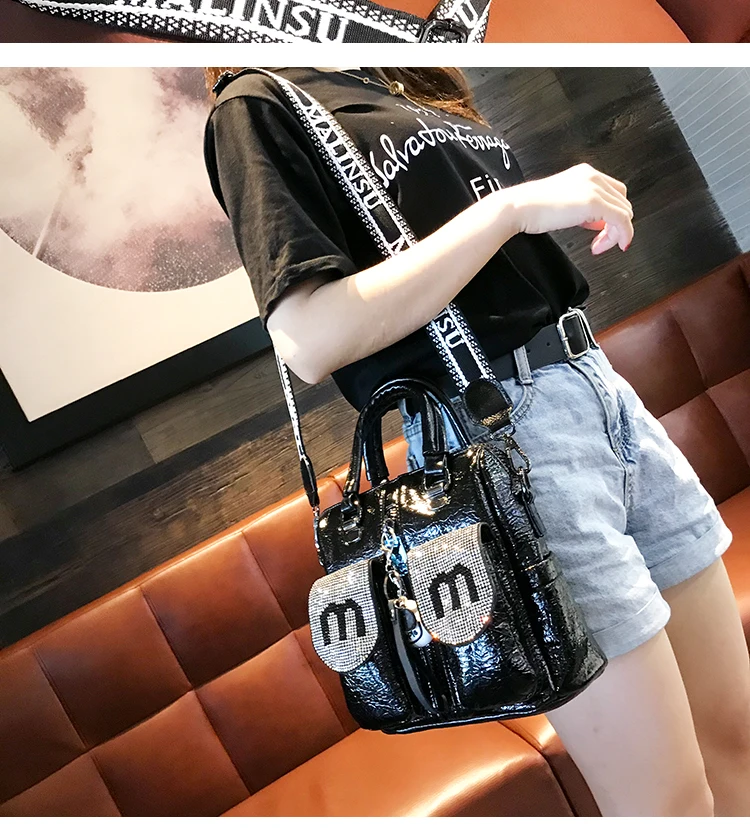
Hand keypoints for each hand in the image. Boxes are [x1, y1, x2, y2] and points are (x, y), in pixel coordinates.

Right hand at [507, 163, 633, 253]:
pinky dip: (622, 235)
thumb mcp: (563, 202)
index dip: (611, 214)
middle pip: (622, 202)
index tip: (600, 230)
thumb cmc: (531, 207)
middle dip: (615, 226)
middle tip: (600, 242)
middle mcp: (593, 177)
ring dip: (615, 233)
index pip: (614, 193)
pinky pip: (622, 220)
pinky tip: (608, 246)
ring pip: (625, 212)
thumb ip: (582, 208)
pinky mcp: (595, 203)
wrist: (518, 207)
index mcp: (585, 174)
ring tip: (598, 246)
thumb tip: (596, 222)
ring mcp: (595, 189)